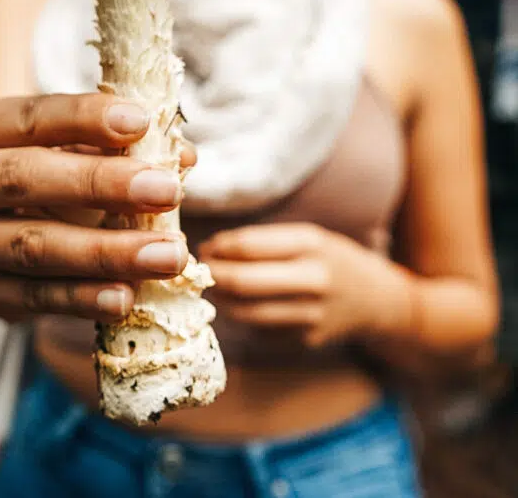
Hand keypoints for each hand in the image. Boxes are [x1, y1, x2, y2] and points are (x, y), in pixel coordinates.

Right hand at [0, 93, 192, 322]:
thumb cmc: (45, 162)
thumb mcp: (71, 144)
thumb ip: (119, 146)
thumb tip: (182, 157)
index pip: (31, 116)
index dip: (86, 118)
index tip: (142, 122)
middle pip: (25, 179)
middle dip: (101, 185)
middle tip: (166, 191)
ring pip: (32, 247)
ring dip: (106, 253)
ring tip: (167, 256)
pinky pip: (30, 298)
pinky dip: (81, 299)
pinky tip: (126, 297)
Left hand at [200, 223, 408, 347]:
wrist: (377, 300)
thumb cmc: (331, 260)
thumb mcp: (308, 237)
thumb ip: (264, 242)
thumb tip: (213, 250)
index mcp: (311, 244)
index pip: (248, 245)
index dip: (219, 247)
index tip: (206, 246)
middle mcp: (313, 280)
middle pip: (243, 282)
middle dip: (213, 275)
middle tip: (201, 270)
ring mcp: (311, 315)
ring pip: (246, 311)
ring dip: (221, 299)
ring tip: (215, 287)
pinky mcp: (306, 340)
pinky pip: (259, 330)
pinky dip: (242, 317)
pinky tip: (239, 305)